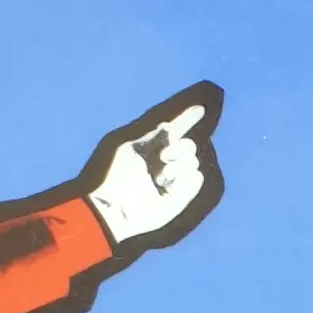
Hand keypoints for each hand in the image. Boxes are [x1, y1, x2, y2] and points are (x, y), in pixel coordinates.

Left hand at [84, 88, 220, 247]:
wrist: (111, 203)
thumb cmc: (113, 172)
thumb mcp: (127, 144)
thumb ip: (150, 133)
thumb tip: (170, 123)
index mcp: (151, 148)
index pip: (175, 131)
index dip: (187, 119)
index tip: (200, 109)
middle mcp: (164, 163)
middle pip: (188, 145)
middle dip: (179, 148)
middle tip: (162, 157)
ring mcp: (173, 181)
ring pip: (193, 161)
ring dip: (179, 165)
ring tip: (159, 177)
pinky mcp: (180, 197)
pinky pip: (196, 178)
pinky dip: (186, 178)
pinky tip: (169, 185)